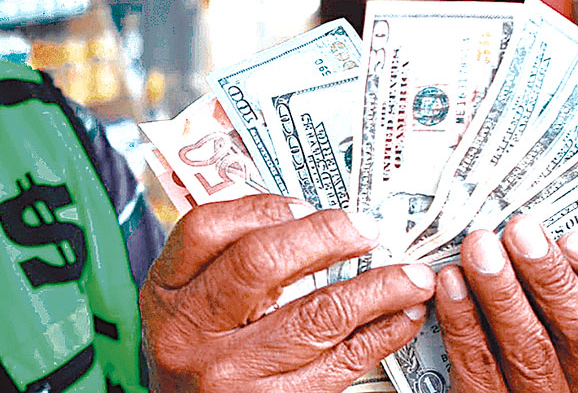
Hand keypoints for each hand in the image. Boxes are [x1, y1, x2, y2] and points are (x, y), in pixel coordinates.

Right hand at [139, 195, 436, 391]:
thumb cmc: (200, 354)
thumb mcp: (189, 304)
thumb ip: (227, 260)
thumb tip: (309, 219)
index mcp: (166, 293)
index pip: (205, 230)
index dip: (259, 208)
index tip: (304, 204)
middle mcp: (191, 332)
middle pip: (259, 263)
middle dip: (324, 236)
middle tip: (366, 228)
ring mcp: (231, 374)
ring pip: (315, 316)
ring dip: (375, 289)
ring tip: (411, 275)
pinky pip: (342, 363)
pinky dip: (382, 334)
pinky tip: (403, 316)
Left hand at [435, 216, 577, 392]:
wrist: (494, 388)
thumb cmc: (531, 339)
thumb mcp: (561, 314)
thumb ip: (560, 279)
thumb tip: (533, 226)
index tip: (574, 238)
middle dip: (551, 276)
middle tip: (521, 232)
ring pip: (531, 348)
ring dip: (502, 292)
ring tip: (480, 249)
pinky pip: (479, 364)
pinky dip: (463, 320)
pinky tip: (451, 284)